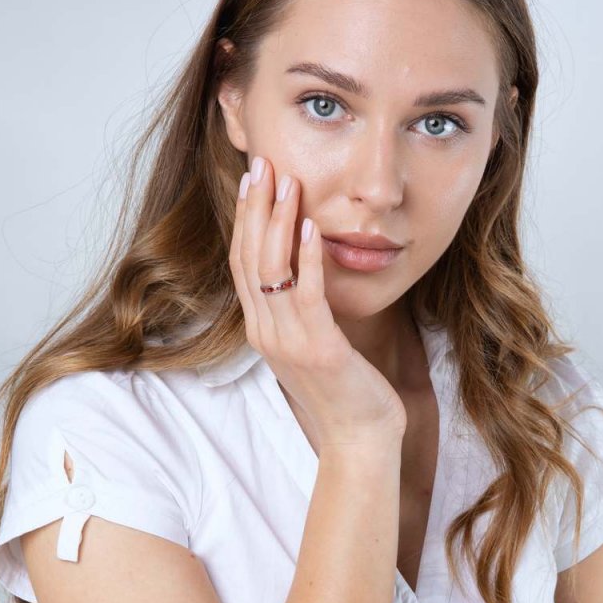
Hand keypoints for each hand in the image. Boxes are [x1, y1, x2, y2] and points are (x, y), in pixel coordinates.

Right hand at [229, 155, 406, 448]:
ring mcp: (287, 342)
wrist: (359, 438)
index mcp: (262, 328)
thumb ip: (301, 307)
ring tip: (286, 182)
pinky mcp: (317, 349)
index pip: (242, 263)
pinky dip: (307, 259)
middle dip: (255, 208)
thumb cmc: (344, 388)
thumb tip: (303, 268)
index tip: (252, 180)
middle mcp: (266, 332)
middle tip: (261, 165)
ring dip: (279, 222)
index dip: (245, 219)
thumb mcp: (314, 341)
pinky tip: (313, 228)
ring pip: (271, 270)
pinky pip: (306, 295)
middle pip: (249, 258)